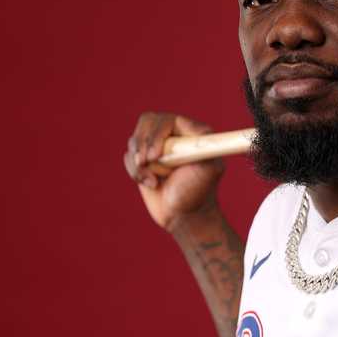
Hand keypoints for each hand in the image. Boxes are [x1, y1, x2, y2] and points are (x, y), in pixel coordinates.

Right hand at [123, 112, 225, 230]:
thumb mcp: (209, 169)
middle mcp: (173, 135)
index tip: (156, 156)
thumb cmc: (198, 192)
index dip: (157, 135)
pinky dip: (135, 172)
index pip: (165, 120)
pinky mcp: (143, 160)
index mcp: (190, 132)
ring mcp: (156, 146)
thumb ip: (206, 148)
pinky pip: (128, 157)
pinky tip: (151, 184)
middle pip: (146, 123)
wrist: (184, 215)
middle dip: (142, 145)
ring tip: (154, 181)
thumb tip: (201, 131)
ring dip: (140, 164)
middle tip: (145, 163)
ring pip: (135, 141)